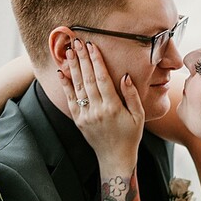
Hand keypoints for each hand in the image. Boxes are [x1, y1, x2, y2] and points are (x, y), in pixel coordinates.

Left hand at [58, 40, 144, 169]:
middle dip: (82, 59)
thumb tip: (125, 76)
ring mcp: (86, 116)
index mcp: (113, 108)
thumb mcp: (138, 116)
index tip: (92, 46)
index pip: (103, 79)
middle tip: (77, 42)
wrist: (115, 158)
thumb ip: (132, 95)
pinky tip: (62, 72)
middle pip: (88, 79)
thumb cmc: (130, 136)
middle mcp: (97, 111)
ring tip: (69, 51)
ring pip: (78, 87)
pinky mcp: (79, 121)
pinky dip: (66, 85)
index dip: (97, 61)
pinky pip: (71, 100)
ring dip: (73, 68)